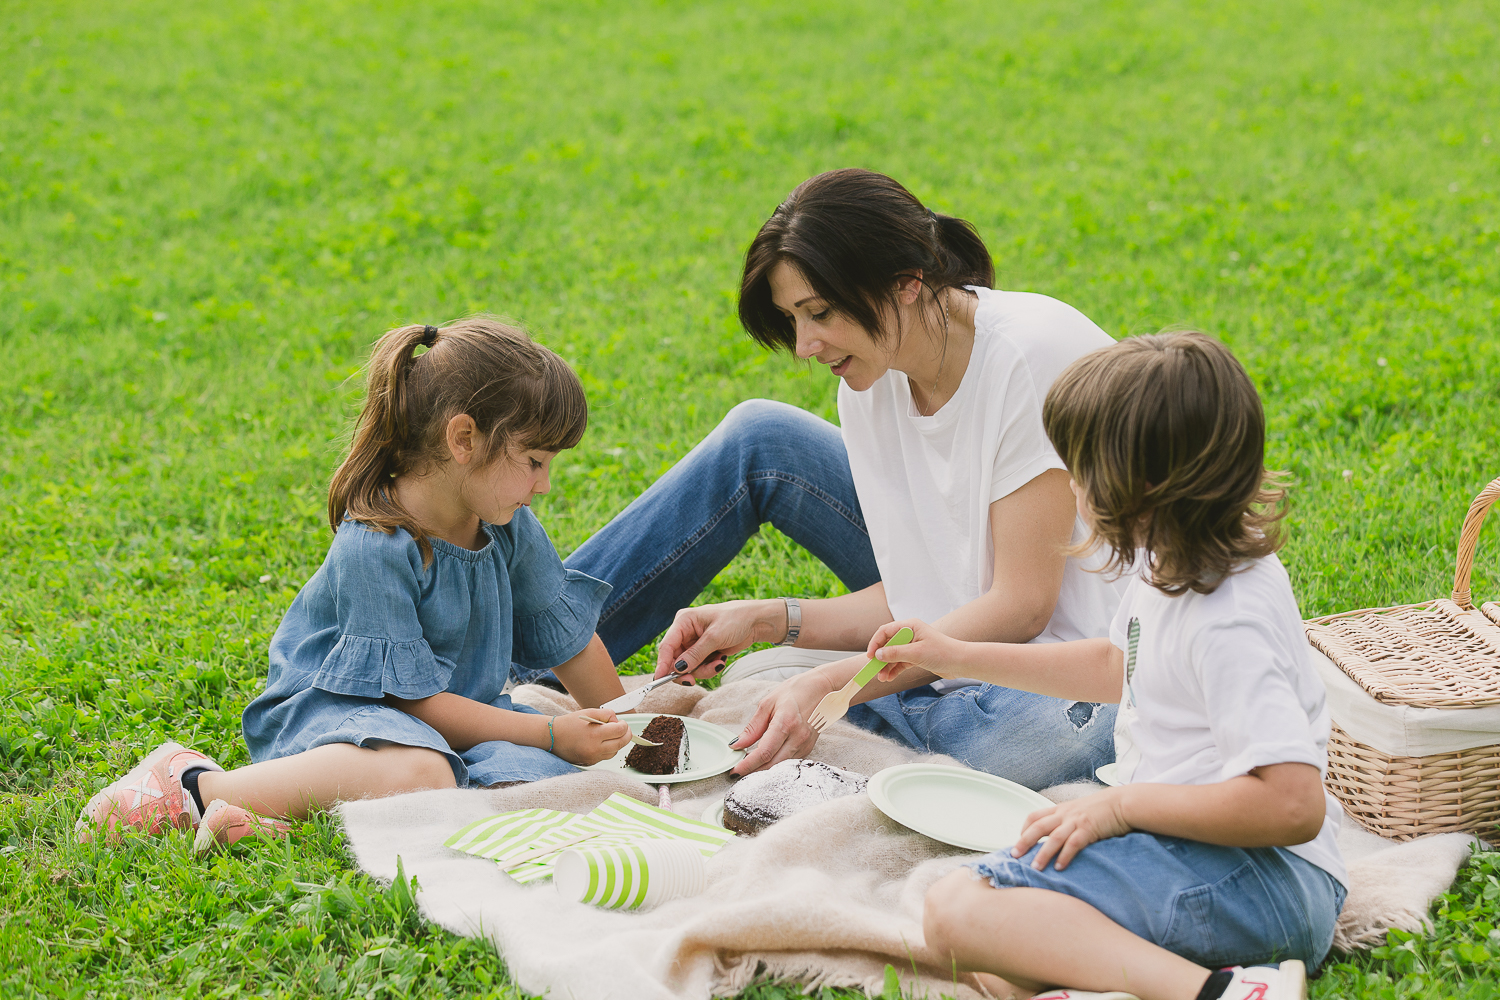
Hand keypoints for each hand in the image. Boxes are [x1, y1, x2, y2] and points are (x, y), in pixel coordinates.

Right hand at [549, 709, 631, 765]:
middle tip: (623, 728)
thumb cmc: (569, 723)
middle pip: (621, 743)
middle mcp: (595, 749)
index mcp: (595, 735)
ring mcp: (592, 758)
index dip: (624, 725)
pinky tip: (601, 742)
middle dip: (626, 734)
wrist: (552, 737)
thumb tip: (618, 722)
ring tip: (610, 734)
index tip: (621, 722)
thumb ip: (607, 714)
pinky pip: (605, 756)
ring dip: (617, 743)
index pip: (620, 731)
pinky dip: (608, 749)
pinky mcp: (590, 763)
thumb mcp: (589, 712)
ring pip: (615, 752)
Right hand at [654, 599, 785, 684]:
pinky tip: (720, 660)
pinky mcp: (703, 652)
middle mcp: (685, 632)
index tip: (660, 679)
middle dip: (687, 671)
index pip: (667, 645)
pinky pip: (699, 667)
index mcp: (684, 621)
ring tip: (718, 663)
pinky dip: (709, 668)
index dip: (662, 663)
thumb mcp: (715, 637)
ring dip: (702, 670)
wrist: (755, 622)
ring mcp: (694, 643)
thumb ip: (696, 654)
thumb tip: (678, 668)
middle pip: (675, 660)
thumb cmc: (736, 619)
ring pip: (688, 667)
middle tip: (693, 681)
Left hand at [726, 669, 836, 775]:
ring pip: (780, 766)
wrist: (822, 689)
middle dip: (753, 771)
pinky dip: (774, 762)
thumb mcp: (768, 704)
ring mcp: (805, 745)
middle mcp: (798, 737)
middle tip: (737, 770)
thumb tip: (737, 745)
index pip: (764, 753)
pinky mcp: (808, 748)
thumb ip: (752, 728)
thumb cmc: (796, 691)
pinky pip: (788, 761)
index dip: (747, 765)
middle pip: (772, 764)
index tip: (734, 770)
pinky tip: (765, 758)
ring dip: (763, 768)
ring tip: (748, 763)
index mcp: (786, 723)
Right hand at [868, 618, 967, 682]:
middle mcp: (910, 634)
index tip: (870, 656)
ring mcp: (913, 646)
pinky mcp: (916, 656)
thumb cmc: (942, 653)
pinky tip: (889, 678)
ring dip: (886, 666)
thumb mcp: (916, 653)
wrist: (961, 663)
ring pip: (894, 655)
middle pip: (888, 644)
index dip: (875, 643)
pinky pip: (901, 662)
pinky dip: (894, 670)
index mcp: (910, 626)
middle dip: (880, 658)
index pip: (885, 631)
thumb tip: (877, 655)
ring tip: (882, 678)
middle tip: (874, 670)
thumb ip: (895, 653)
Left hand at [1010, 788, 1131, 870]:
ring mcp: (1076, 821)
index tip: (1020, 841)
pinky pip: (1073, 844)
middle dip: (1024, 842)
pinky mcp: (1088, 829)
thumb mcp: (1080, 810)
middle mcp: (1065, 814)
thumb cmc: (1103, 809)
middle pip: (1038, 827)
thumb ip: (1068, 820)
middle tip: (1014, 856)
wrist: (1123, 803)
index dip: (1024, 829)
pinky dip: (1065, 856)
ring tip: (1035, 868)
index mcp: (1061, 809)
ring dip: (1042, 854)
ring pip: (1053, 838)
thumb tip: (1059, 834)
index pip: (1035, 816)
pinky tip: (1060, 867)